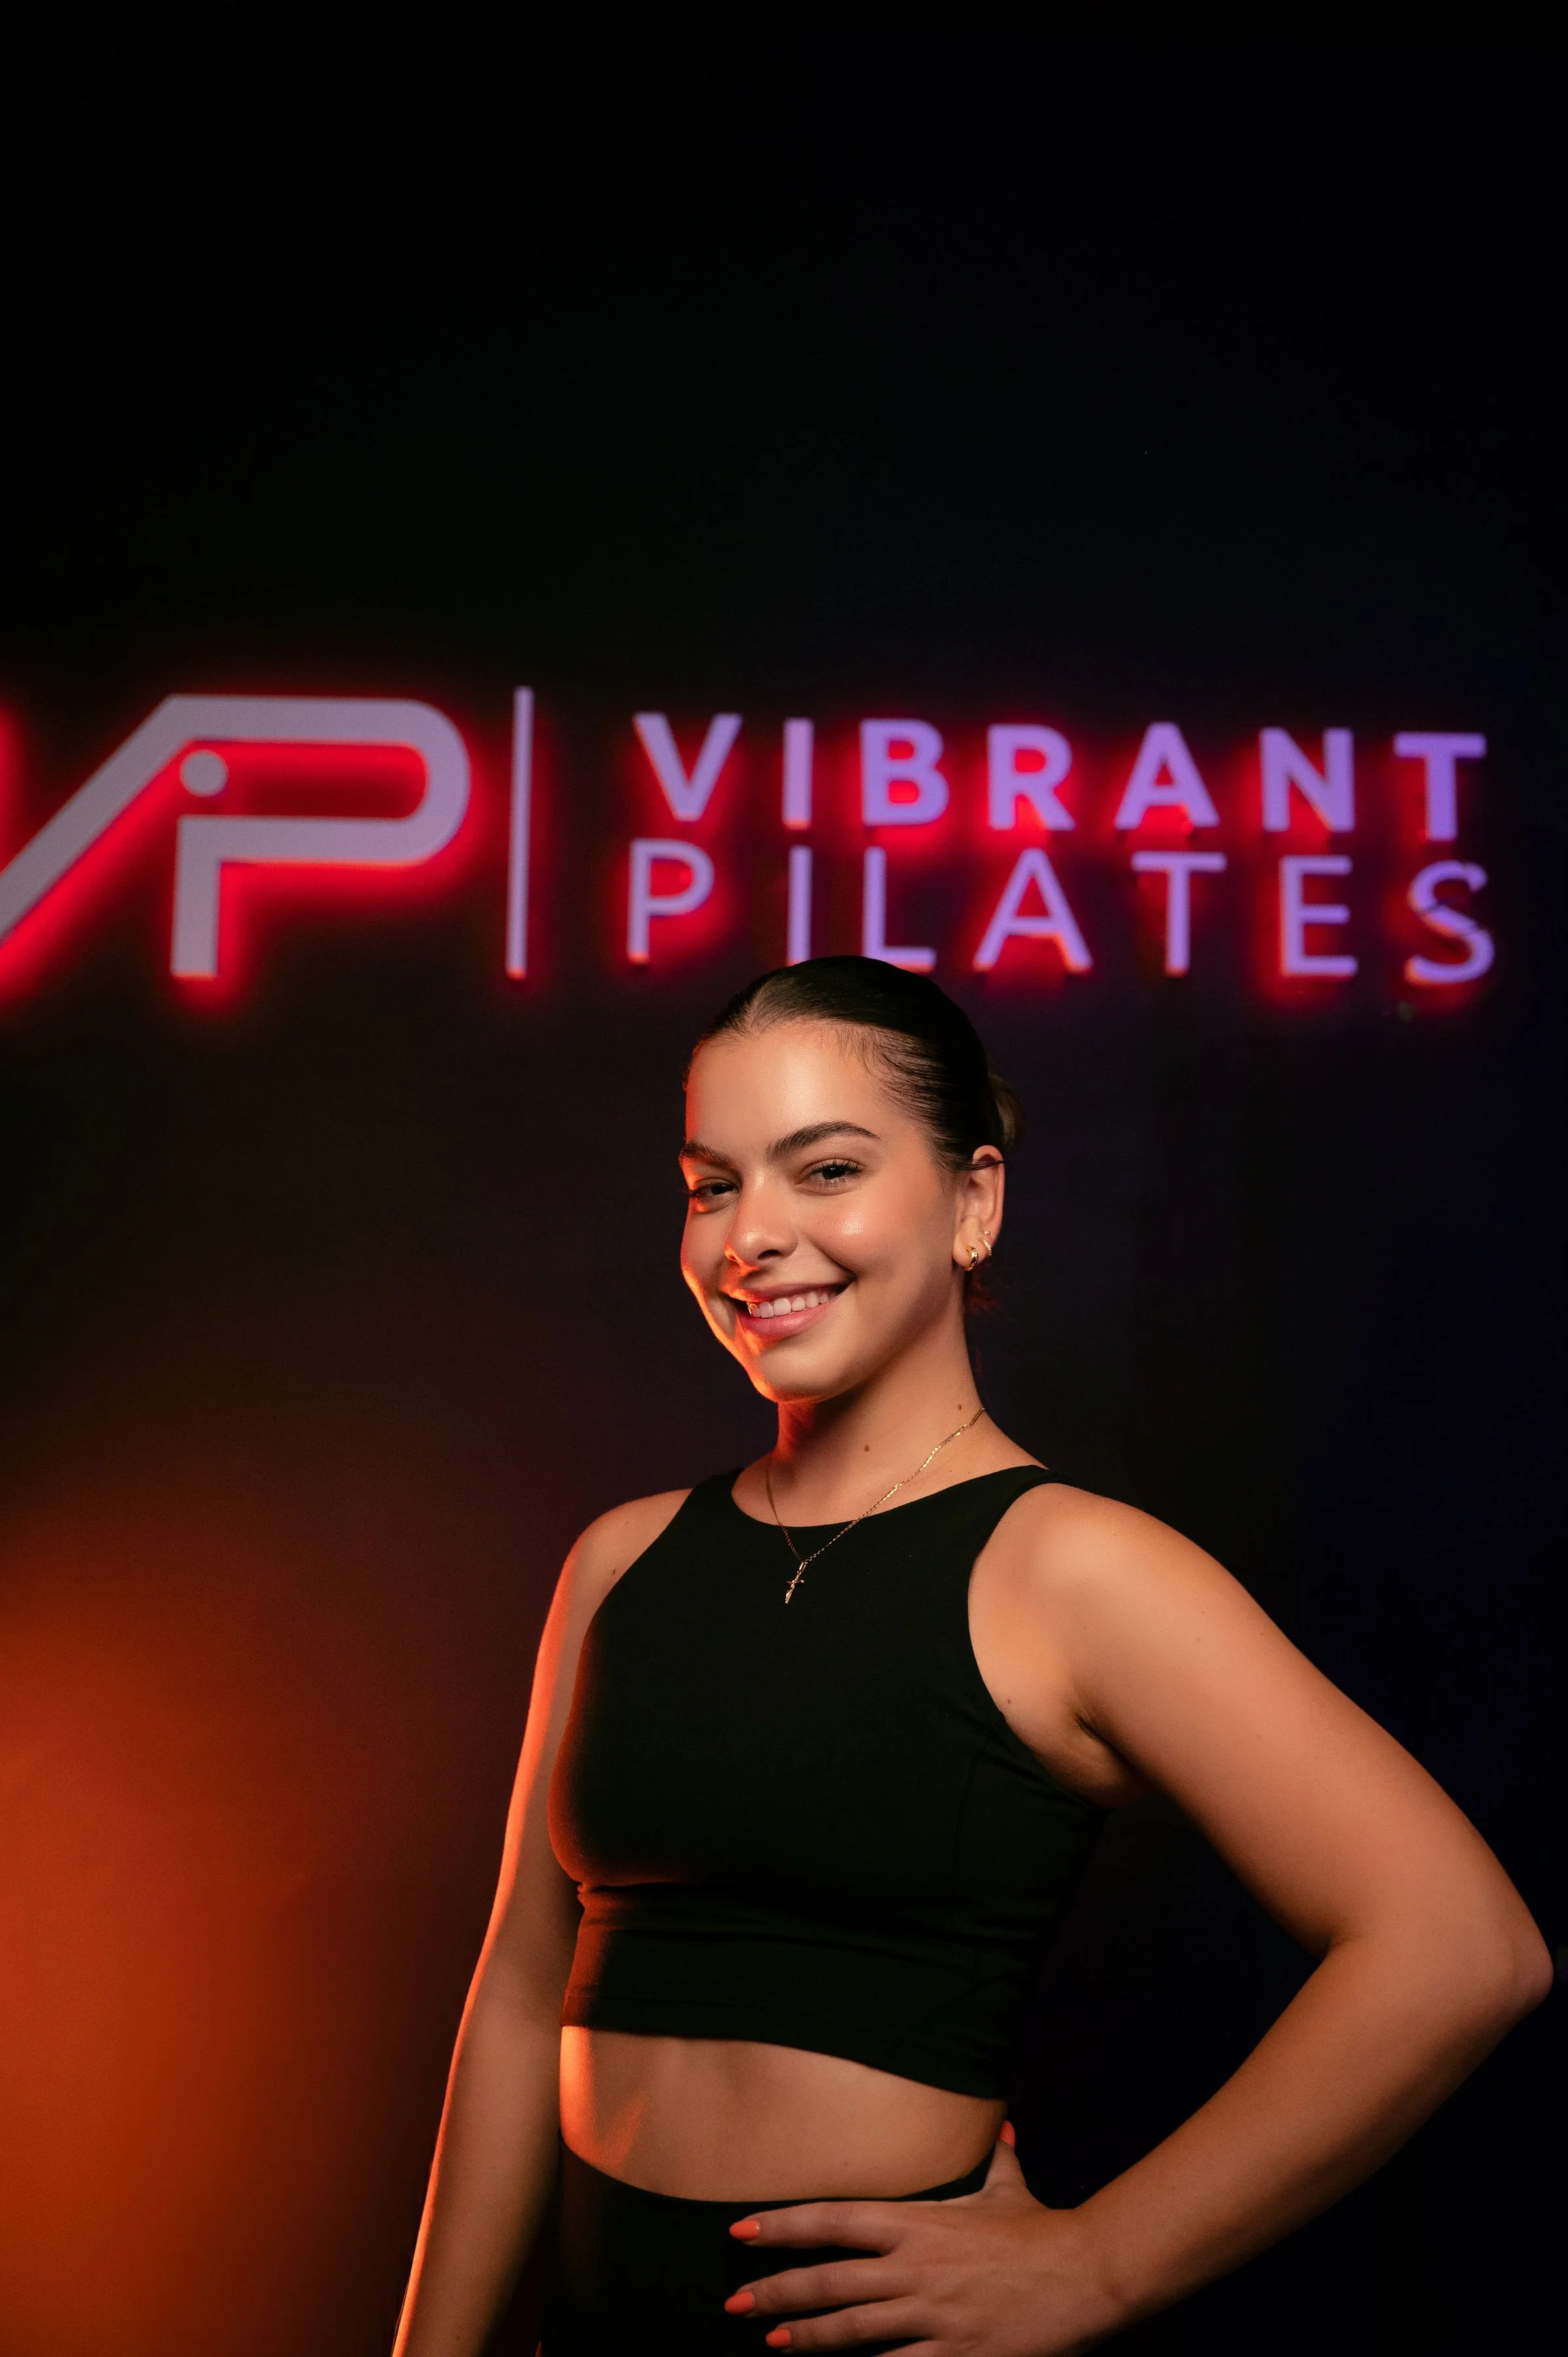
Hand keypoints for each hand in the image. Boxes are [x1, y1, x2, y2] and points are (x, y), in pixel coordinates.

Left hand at [721, 2127, 1123, 2353]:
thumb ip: (996, 2158)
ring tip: (771, 2344)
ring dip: (807, 2338)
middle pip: (830, 2278)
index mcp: (919, 2223)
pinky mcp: (956, 2354)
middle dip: (776, 2291)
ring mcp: (933, 2313)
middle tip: (732, 2302)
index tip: (741, 2229)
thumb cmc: (1041, 2233)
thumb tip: (1004, 2126)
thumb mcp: (1010, 2188)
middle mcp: (916, 2266)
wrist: (1088, 2274)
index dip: (784, 2224)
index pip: (835, 2219)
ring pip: (853, 2328)